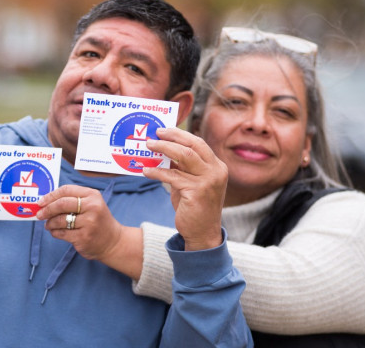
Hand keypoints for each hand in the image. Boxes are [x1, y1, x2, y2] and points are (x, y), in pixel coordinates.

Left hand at [37, 185, 143, 278]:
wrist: (113, 241)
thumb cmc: (98, 220)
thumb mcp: (91, 204)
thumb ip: (73, 200)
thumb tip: (46, 202)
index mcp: (92, 195)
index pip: (66, 190)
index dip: (51, 195)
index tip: (41, 201)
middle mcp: (92, 207)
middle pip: (62, 204)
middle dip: (47, 209)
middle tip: (39, 214)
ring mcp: (89, 223)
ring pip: (60, 220)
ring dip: (49, 223)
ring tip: (48, 225)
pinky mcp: (83, 237)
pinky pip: (62, 233)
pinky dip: (55, 232)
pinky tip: (56, 232)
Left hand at [143, 127, 227, 250]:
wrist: (203, 234)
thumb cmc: (195, 208)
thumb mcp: (191, 183)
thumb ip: (183, 167)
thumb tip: (165, 150)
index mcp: (217, 167)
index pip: (198, 143)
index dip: (180, 135)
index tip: (164, 131)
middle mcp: (216, 171)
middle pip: (193, 145)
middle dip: (172, 137)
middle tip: (155, 134)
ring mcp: (208, 181)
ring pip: (184, 156)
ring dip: (163, 149)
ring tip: (148, 146)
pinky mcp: (196, 192)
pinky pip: (173, 176)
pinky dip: (158, 171)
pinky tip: (146, 171)